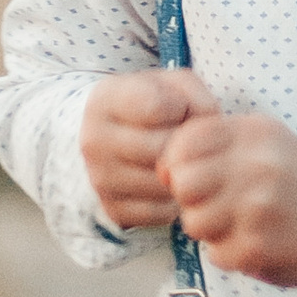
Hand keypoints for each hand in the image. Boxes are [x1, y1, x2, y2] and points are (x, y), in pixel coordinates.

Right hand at [82, 68, 220, 227]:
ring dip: (183, 174)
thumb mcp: (172, 85)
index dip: (180, 106)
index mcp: (105, 99)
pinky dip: (174, 200)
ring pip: (163, 184)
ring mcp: (99, 177)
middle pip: (161, 149)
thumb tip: (202, 130)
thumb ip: (194, 95)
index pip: (155, 106)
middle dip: (185, 145)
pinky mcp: (112, 208)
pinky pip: (160, 212)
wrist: (118, 137)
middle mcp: (93, 139)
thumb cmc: (153, 104)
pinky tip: (171, 182)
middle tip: (186, 139)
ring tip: (180, 159)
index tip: (178, 108)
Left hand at [159, 113, 296, 296]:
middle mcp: (255, 166)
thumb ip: (217, 144)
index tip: (195, 176)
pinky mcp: (257, 248)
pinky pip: (216, 253)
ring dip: (211, 230)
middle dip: (191, 199)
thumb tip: (163, 168)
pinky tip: (260, 244)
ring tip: (243, 226)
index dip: (179, 164)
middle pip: (182, 184)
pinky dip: (232, 254)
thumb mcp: (267, 143)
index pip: (185, 142)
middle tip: (218, 205)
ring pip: (194, 223)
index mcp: (255, 133)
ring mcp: (257, 208)